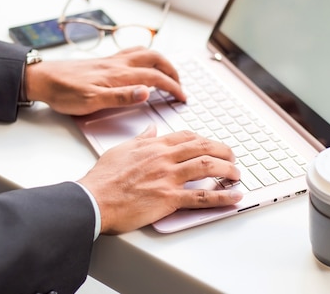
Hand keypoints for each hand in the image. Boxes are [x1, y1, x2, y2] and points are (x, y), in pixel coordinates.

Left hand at [23, 47, 185, 115]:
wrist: (42, 78)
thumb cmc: (64, 92)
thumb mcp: (92, 101)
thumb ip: (120, 97)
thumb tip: (146, 92)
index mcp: (118, 75)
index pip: (155, 78)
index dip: (173, 87)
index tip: (183, 97)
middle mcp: (118, 63)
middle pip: (155, 59)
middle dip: (173, 71)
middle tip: (181, 85)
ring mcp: (112, 60)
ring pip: (145, 52)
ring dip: (162, 61)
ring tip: (168, 73)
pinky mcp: (105, 60)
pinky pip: (133, 52)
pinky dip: (146, 56)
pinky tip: (143, 63)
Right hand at [77, 125, 242, 233]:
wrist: (93, 199)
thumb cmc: (103, 178)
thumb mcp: (121, 149)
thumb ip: (141, 139)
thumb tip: (151, 130)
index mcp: (154, 145)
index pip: (187, 136)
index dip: (204, 140)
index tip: (212, 145)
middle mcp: (165, 158)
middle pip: (203, 147)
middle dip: (223, 150)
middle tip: (232, 156)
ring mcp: (168, 178)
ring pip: (207, 166)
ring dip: (227, 169)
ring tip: (237, 174)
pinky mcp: (169, 199)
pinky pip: (202, 197)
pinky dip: (222, 196)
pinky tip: (234, 197)